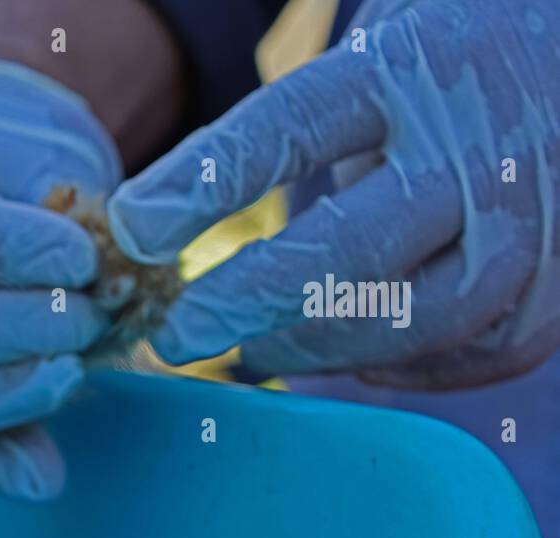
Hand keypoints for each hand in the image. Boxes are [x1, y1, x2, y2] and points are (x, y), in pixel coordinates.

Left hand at [107, 0, 559, 388]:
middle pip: (355, 247)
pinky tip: (351, 355)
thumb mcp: (352, 73)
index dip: (205, 186)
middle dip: (252, 302)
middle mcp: (478, 145)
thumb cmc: (426, 79)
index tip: (132, 233)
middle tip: (178, 335)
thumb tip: (139, 231)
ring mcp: (531, 218)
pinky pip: (478, 350)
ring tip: (252, 350)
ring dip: (318, 347)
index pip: (292, 127)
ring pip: (419, 316)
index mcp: (409, 68)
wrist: (558, 58)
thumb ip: (261, 146)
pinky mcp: (556, 282)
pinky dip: (403, 365)